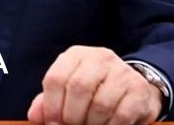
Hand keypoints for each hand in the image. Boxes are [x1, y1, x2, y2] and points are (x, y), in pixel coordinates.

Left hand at [27, 46, 162, 124]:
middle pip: (78, 88)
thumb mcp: (68, 90)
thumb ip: (48, 102)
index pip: (56, 78)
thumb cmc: (94, 91)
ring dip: (91, 124)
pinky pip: (121, 116)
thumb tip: (34, 116)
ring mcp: (122, 73)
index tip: (52, 122)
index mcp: (77, 55)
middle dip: (71, 115)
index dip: (51, 106)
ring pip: (100, 104)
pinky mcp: (138, 90)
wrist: (133, 87)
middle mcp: (100, 58)